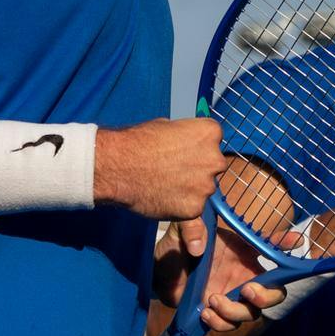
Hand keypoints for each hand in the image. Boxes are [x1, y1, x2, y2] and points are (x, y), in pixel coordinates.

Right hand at [93, 118, 225, 219]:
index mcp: (210, 133)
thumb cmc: (138, 142)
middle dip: (198, 168)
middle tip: (175, 170)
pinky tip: (163, 198)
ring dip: (190, 188)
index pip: (213, 140)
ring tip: (165, 185)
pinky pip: (192, 208)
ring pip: (203, 188)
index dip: (197, 147)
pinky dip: (180, 206)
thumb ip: (186, 137)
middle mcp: (215, 159)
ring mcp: (206, 186)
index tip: (183, 151)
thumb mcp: (168, 126)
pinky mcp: (195, 208)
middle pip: (213, 165)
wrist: (119, 166)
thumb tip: (189, 144)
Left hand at [152, 220, 299, 331]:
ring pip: (253, 313)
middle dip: (266, 296)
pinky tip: (206, 312)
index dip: (288, 244)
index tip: (298, 240)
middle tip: (247, 290)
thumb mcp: (185, 230)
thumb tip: (203, 231)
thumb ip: (194, 223)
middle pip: (275, 293)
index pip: (273, 247)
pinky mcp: (219, 313)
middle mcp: (244, 275)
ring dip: (236, 311)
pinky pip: (229, 325)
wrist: (159, 273)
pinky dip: (220, 322)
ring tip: (213, 300)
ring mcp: (233, 296)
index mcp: (244, 252)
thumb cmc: (176, 247)